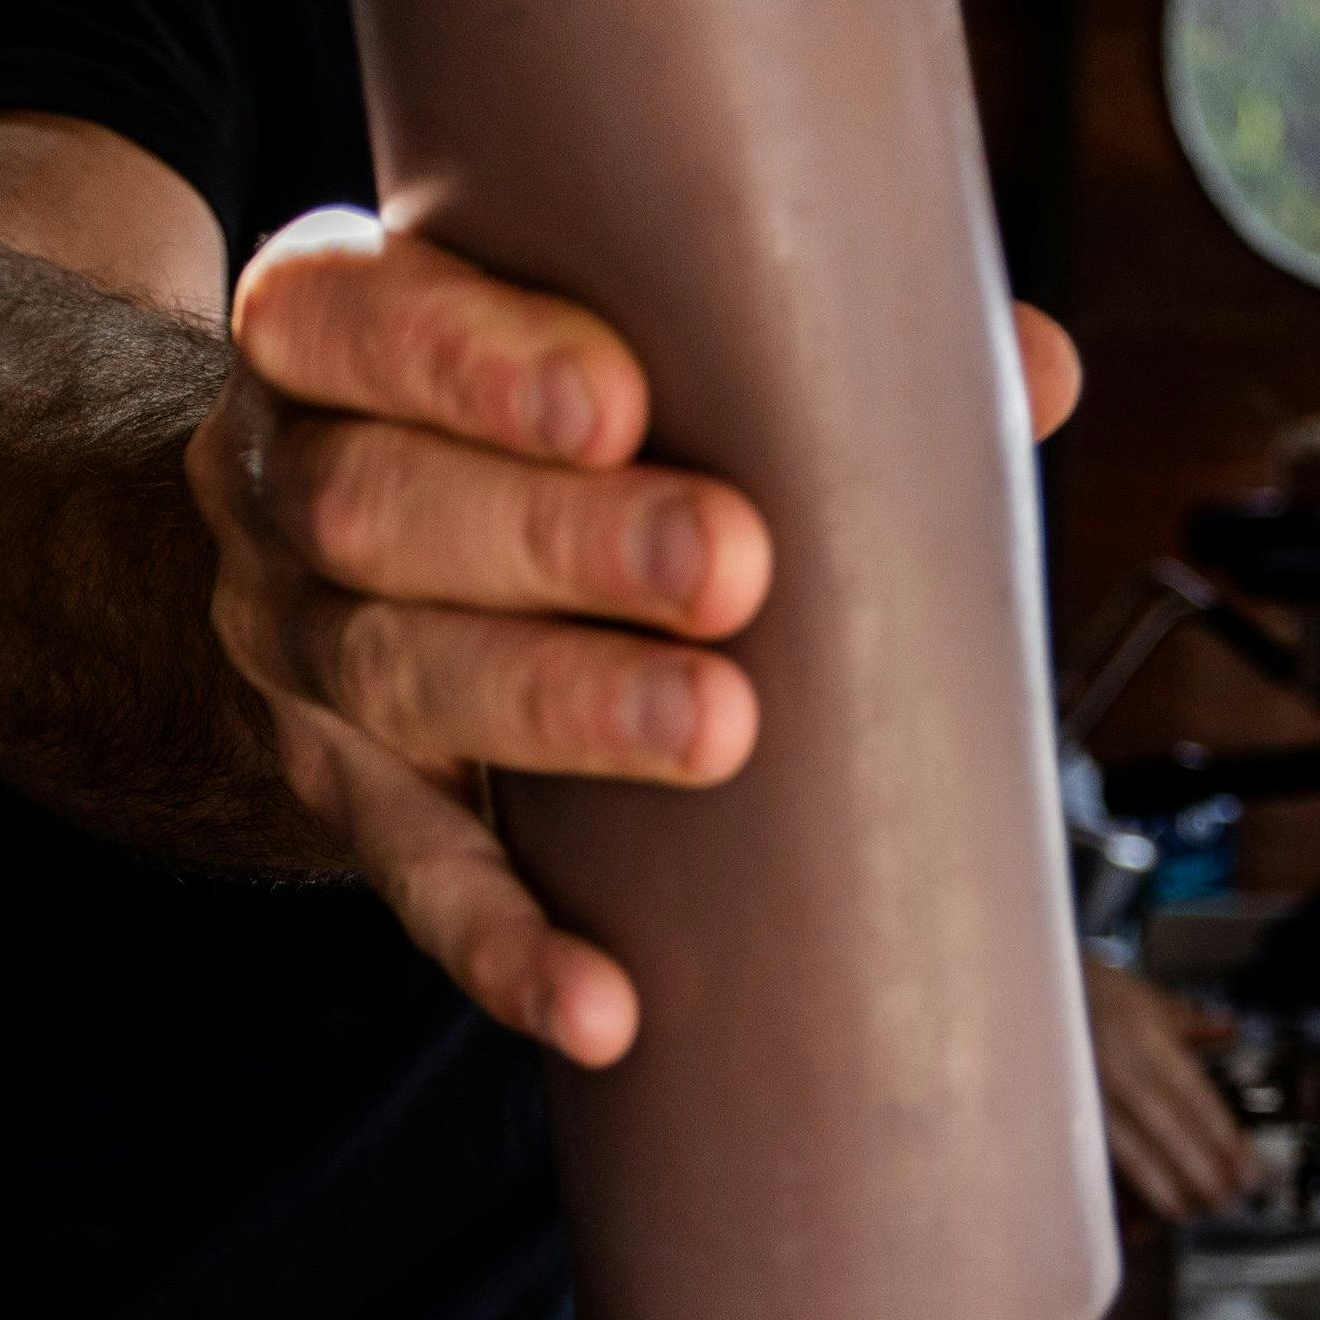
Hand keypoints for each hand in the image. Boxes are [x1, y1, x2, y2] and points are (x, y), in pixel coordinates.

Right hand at [194, 209, 1080, 1061]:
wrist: (337, 574)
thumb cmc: (521, 434)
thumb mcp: (601, 347)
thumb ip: (788, 345)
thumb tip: (1033, 369)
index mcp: (333, 329)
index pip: (357, 317)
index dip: (471, 362)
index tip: (622, 401)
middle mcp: (286, 482)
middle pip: (379, 507)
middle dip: (556, 540)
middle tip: (730, 566)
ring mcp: (296, 650)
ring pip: (394, 675)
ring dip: (557, 710)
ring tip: (714, 730)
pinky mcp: (339, 802)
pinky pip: (414, 880)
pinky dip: (506, 945)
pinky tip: (599, 1002)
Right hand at [1081, 955, 1255, 1219]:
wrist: (1028, 993)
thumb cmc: (1093, 995)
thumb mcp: (1145, 998)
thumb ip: (1191, 1021)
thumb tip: (1231, 1031)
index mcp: (1144, 1035)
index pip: (1191, 1093)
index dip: (1220, 1135)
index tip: (1244, 1167)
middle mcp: (1115, 1065)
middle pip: (1164, 1125)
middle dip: (1198, 1167)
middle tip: (1226, 1199)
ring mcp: (1084, 1092)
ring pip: (1126, 1146)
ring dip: (1160, 1184)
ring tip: (1188, 1210)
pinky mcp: (1060, 1113)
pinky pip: (1089, 1155)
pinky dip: (1110, 1186)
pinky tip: (1128, 1213)